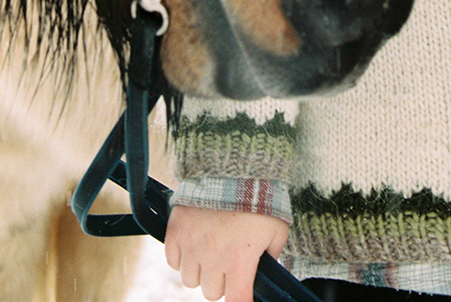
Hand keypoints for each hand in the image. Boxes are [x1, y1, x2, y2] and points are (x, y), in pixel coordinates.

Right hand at [165, 205, 288, 301]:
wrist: (233, 163)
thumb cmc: (260, 196)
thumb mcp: (277, 228)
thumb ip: (272, 256)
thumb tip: (268, 273)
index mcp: (240, 259)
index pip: (238, 300)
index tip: (244, 297)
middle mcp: (214, 256)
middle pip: (212, 292)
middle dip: (221, 281)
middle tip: (229, 261)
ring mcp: (192, 244)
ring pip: (190, 280)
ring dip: (201, 270)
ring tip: (212, 249)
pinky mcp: (176, 230)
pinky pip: (173, 261)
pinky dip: (182, 257)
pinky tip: (196, 241)